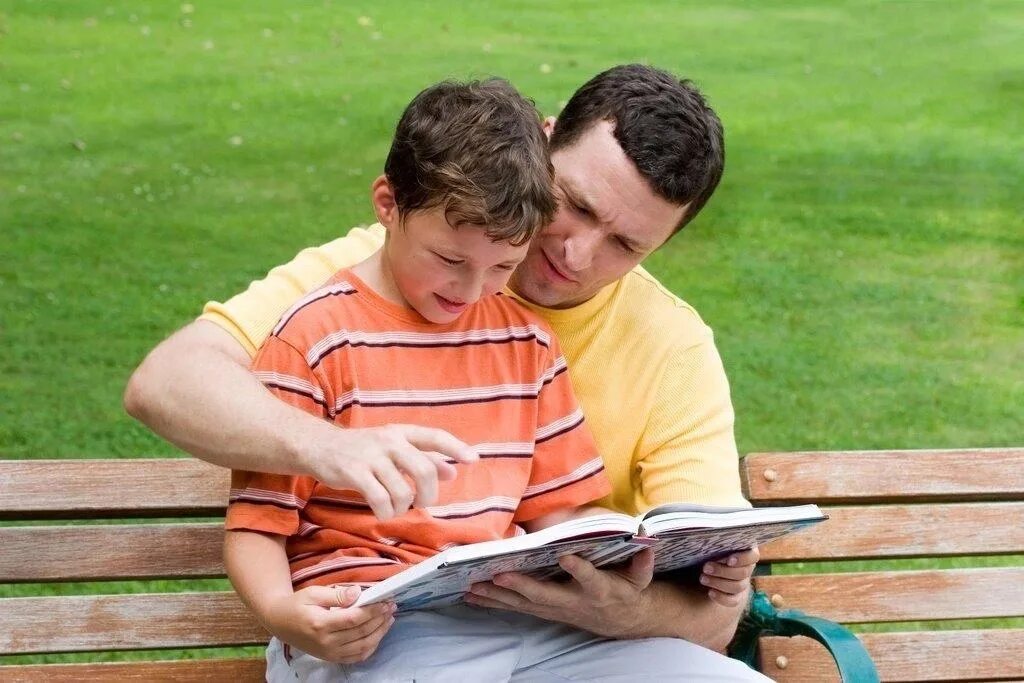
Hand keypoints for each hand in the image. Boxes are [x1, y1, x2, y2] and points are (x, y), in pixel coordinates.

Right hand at [264, 584, 395, 663]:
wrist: (280, 622)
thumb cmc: (297, 604)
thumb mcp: (314, 593)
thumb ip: (337, 595)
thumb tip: (359, 593)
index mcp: (321, 624)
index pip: (354, 619)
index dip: (373, 610)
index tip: (385, 601)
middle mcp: (326, 642)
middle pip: (361, 632)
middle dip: (380, 619)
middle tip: (391, 607)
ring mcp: (329, 653)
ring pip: (362, 646)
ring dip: (379, 633)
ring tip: (389, 619)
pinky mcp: (331, 658)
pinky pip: (356, 657)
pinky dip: (370, 647)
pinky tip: (378, 634)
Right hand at [300, 422, 478, 519]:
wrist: (321, 446)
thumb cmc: (364, 449)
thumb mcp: (394, 448)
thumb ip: (423, 458)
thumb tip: (452, 472)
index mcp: (402, 432)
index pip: (434, 437)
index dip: (455, 448)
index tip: (473, 460)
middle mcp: (389, 440)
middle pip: (423, 470)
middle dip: (428, 494)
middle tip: (422, 502)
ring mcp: (371, 456)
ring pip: (402, 491)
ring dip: (402, 507)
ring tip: (394, 507)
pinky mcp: (354, 473)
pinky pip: (380, 500)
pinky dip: (385, 512)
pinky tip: (382, 511)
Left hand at [465, 549, 655, 638]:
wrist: (623, 621)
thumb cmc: (628, 592)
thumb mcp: (641, 578)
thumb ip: (642, 563)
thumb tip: (645, 540)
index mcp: (600, 590)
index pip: (591, 580)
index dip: (579, 570)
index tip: (566, 557)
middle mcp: (574, 602)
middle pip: (546, 596)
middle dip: (521, 587)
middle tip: (498, 576)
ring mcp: (557, 609)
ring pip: (525, 605)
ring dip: (498, 597)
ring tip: (473, 588)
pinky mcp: (544, 611)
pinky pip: (516, 608)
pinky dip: (494, 603)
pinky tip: (472, 596)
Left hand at [699, 546, 758, 606]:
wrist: (706, 567)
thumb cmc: (710, 550)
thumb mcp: (712, 544)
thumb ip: (714, 541)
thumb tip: (707, 537)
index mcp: (746, 551)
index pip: (753, 556)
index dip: (743, 559)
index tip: (729, 560)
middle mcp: (747, 568)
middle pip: (743, 573)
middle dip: (723, 571)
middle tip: (705, 567)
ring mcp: (743, 583)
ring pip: (737, 587)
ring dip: (718, 583)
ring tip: (703, 578)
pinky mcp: (737, 596)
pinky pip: (733, 601)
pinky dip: (721, 597)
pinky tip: (710, 592)